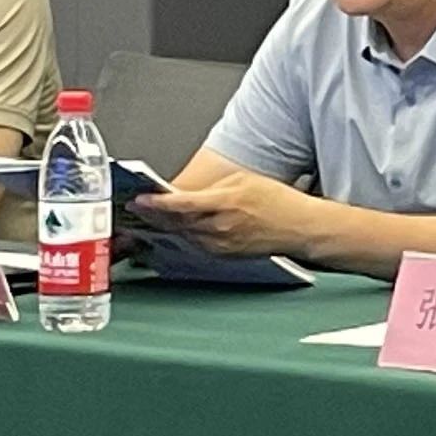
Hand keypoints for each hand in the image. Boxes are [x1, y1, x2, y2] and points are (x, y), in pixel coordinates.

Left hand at [130, 168, 308, 259]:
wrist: (298, 227)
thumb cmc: (277, 201)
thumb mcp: (244, 180)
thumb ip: (213, 187)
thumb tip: (186, 191)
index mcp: (226, 203)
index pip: (182, 204)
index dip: (157, 204)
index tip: (140, 200)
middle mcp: (221, 226)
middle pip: (177, 222)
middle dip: (154, 215)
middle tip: (137, 207)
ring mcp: (222, 244)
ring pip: (183, 234)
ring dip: (166, 226)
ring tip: (150, 216)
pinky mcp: (224, 254)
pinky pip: (196, 244)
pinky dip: (184, 234)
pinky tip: (175, 228)